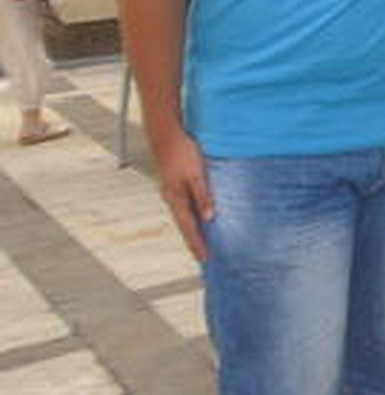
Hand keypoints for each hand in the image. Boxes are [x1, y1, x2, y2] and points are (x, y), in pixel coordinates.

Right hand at [151, 130, 213, 260]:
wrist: (165, 134)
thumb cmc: (182, 153)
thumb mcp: (196, 174)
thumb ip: (202, 196)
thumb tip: (208, 218)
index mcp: (176, 199)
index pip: (189, 228)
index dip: (197, 243)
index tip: (205, 259)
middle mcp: (172, 199)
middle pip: (184, 225)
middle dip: (194, 241)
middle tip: (203, 257)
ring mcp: (172, 192)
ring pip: (184, 216)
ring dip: (192, 229)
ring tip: (201, 242)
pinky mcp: (175, 184)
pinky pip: (184, 206)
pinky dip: (191, 216)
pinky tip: (198, 217)